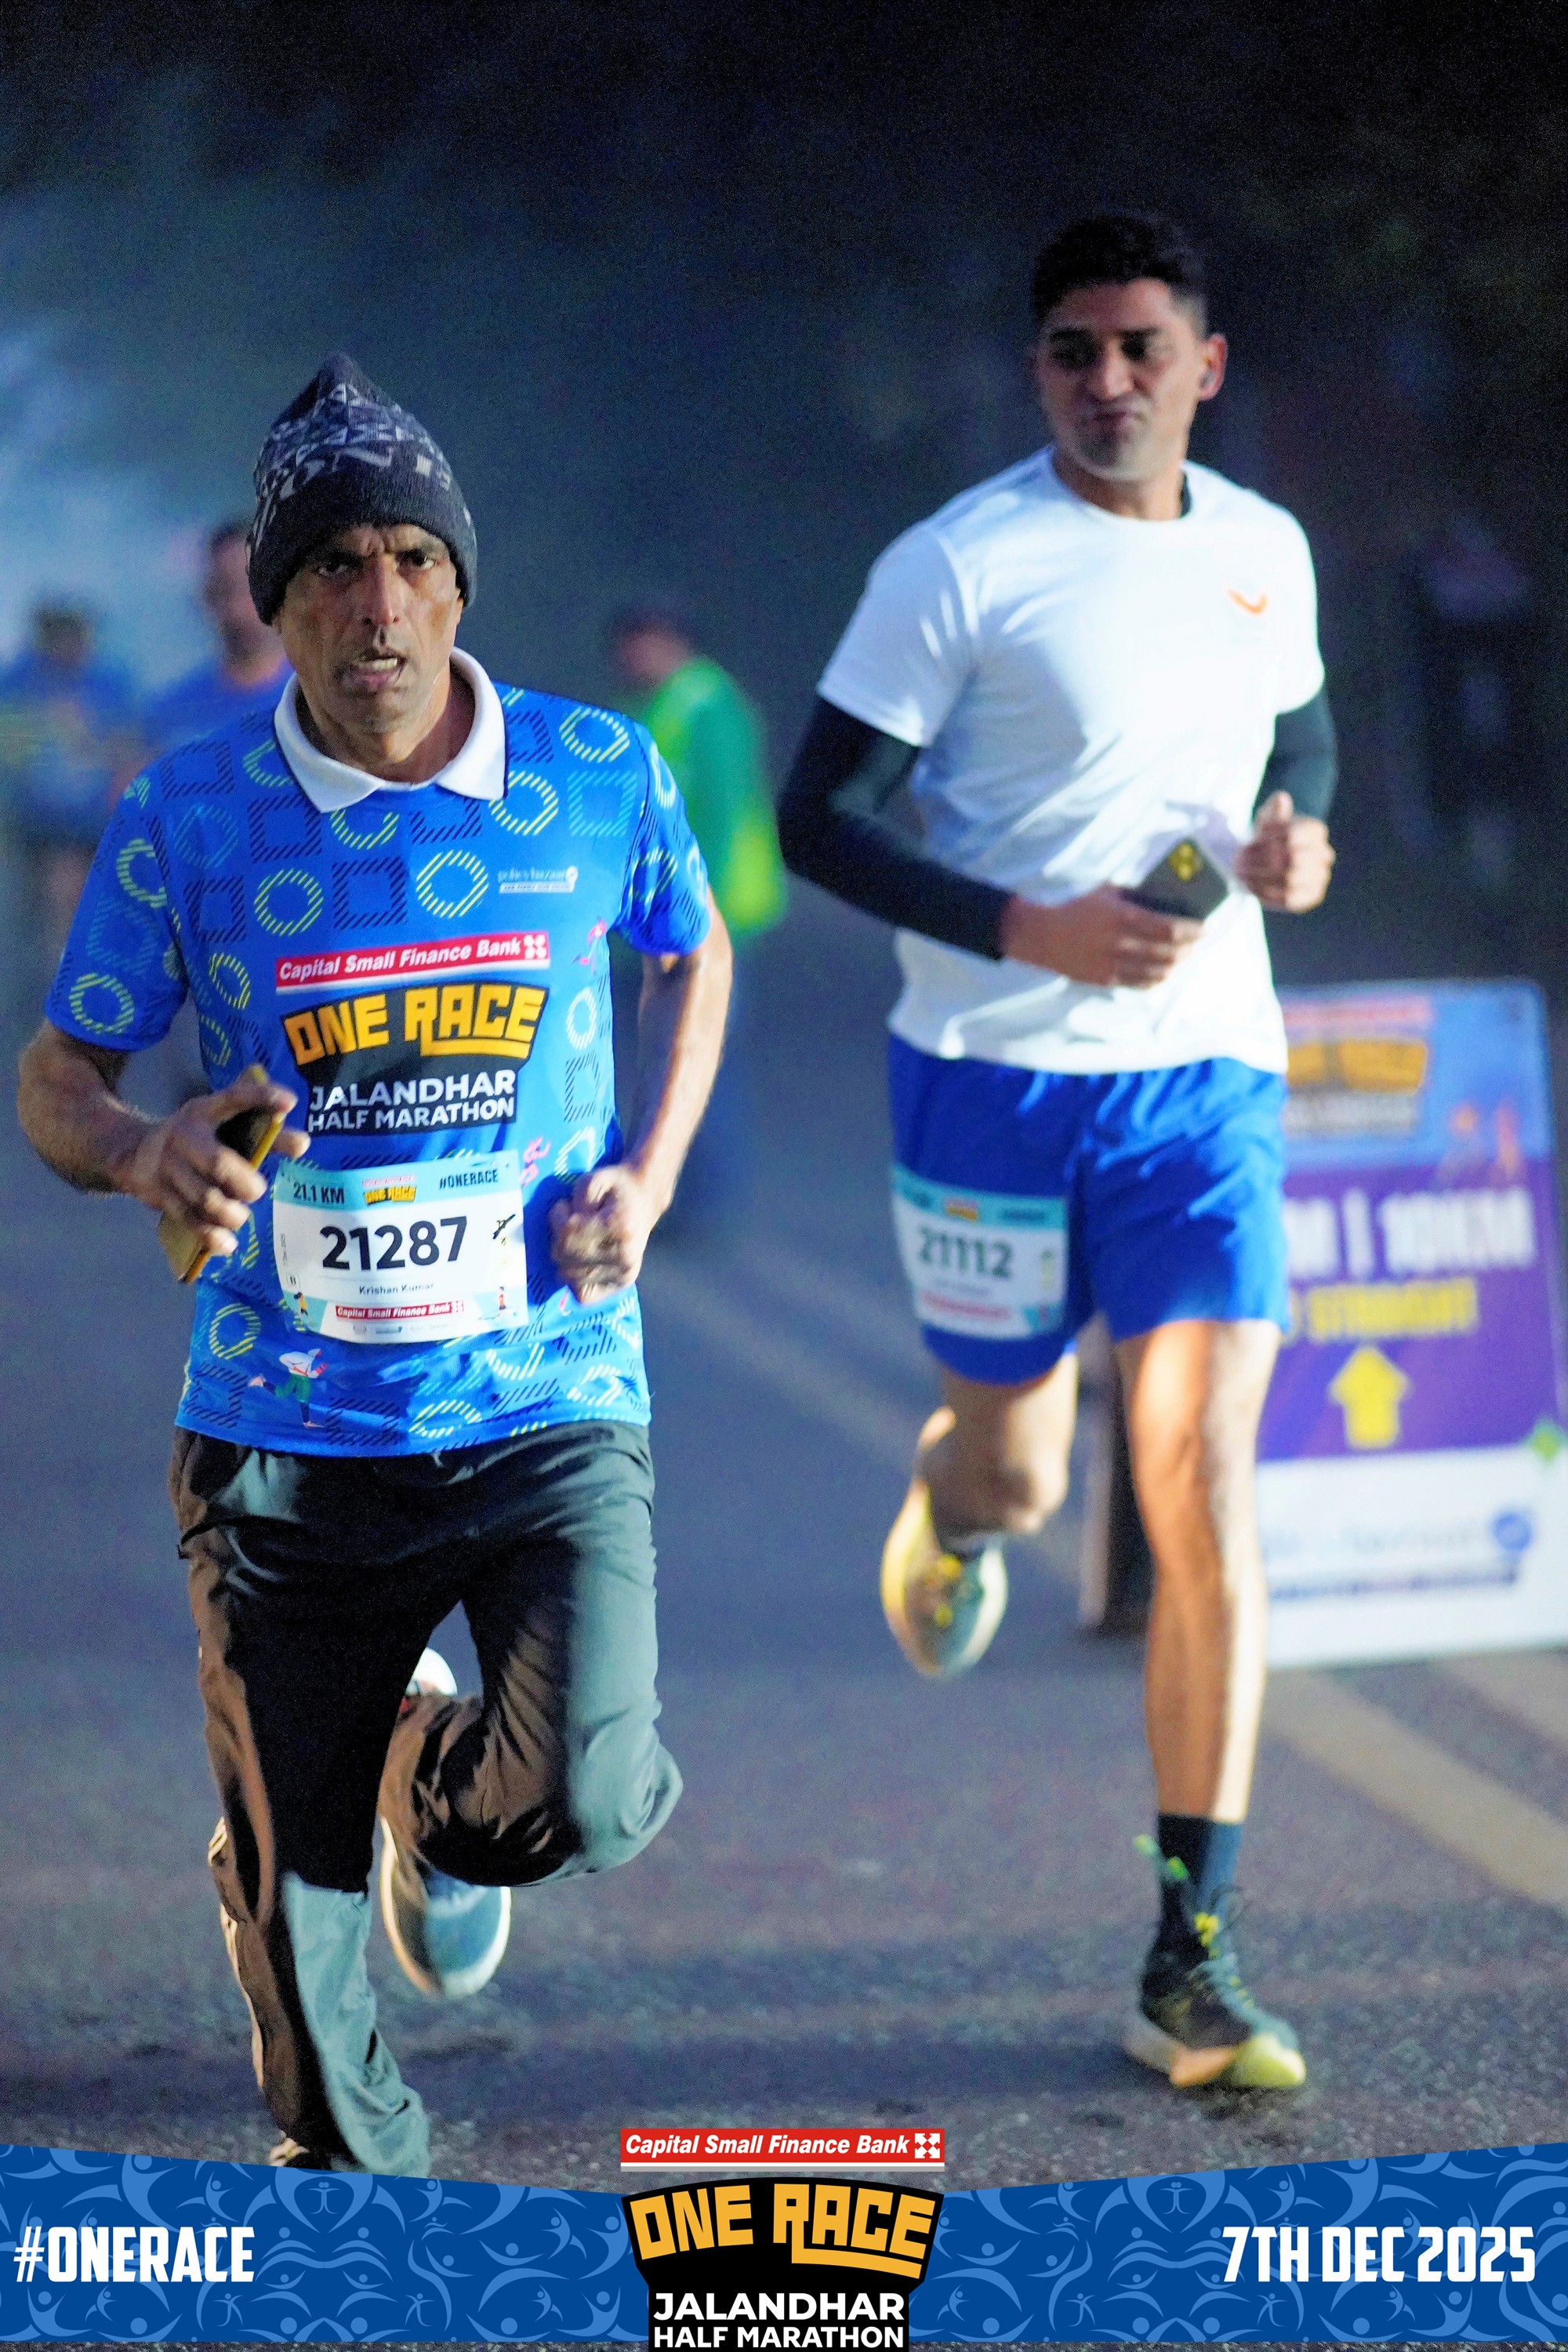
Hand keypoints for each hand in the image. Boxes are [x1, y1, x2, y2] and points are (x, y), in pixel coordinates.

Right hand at [113, 1074, 307, 1258]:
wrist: (131, 1153)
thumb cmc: (195, 1139)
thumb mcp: (219, 1126)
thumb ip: (263, 1134)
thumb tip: (304, 1145)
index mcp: (204, 1111)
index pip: (235, 1098)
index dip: (262, 1097)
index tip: (290, 1103)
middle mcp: (184, 1136)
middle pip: (216, 1162)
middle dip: (242, 1181)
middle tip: (258, 1192)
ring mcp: (168, 1166)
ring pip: (203, 1198)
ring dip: (229, 1214)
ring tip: (241, 1218)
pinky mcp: (159, 1194)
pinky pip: (187, 1219)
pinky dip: (210, 1235)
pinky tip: (228, 1244)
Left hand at [549, 1164, 659, 1304]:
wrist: (644, 1199)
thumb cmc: (616, 1187)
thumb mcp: (592, 1180)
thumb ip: (577, 1199)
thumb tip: (566, 1229)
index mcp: (620, 1227)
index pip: (568, 1235)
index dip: (557, 1219)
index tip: (564, 1207)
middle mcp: (625, 1255)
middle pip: (565, 1258)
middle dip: (558, 1239)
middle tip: (569, 1223)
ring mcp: (625, 1273)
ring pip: (570, 1277)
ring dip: (564, 1258)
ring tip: (577, 1240)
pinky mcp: (623, 1284)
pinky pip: (584, 1295)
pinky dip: (574, 1281)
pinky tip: (580, 1262)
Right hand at [1000, 886, 1203, 987]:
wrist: (1044, 936)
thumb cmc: (1078, 909)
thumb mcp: (1107, 892)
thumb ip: (1135, 895)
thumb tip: (1167, 901)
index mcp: (1122, 917)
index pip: (1170, 927)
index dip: (1193, 930)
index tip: (1205, 928)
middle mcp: (1121, 943)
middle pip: (1169, 951)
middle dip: (1189, 948)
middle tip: (1198, 943)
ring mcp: (1113, 964)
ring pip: (1158, 971)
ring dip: (1176, 964)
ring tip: (1183, 957)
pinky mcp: (1106, 979)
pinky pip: (1141, 984)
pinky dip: (1158, 978)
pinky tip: (1165, 972)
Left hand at [1234, 791, 1334, 910]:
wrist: (1268, 863)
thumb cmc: (1268, 837)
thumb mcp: (1266, 821)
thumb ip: (1273, 810)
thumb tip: (1281, 799)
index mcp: (1316, 830)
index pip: (1292, 836)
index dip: (1268, 840)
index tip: (1249, 843)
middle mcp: (1324, 854)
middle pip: (1291, 859)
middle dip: (1260, 861)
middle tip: (1238, 861)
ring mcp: (1320, 876)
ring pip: (1289, 880)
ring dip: (1260, 877)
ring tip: (1240, 874)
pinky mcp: (1312, 896)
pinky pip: (1290, 899)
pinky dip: (1266, 893)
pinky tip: (1250, 886)